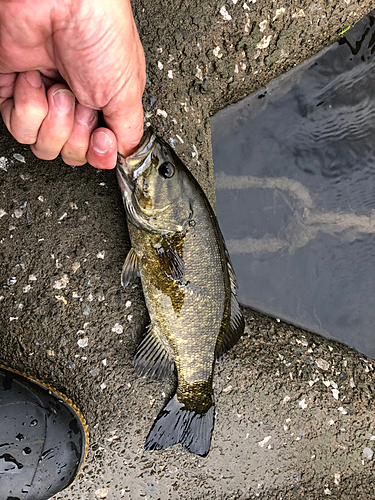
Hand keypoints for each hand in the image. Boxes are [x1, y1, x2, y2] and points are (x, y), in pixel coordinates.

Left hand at [0, 0, 145, 168]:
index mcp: (104, 104)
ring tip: (58, 89)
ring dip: (53, 120)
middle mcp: (75, 104)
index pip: (97, 151)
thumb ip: (129, 130)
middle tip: (80, 101)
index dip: (97, 152)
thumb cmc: (100, 32)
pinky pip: (19, 127)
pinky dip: (28, 106)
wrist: (58, 0)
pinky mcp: (15, 92)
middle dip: (76, 132)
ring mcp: (45, 99)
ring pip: (43, 145)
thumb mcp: (127, 92)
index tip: (101, 136)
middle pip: (70, 153)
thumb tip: (125, 154)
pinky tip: (36, 81)